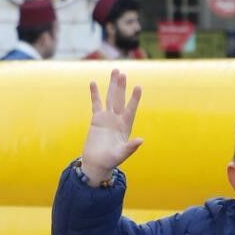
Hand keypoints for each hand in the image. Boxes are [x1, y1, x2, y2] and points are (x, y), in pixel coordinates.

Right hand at [81, 69, 143, 184]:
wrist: (96, 164)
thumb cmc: (110, 161)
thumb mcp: (121, 154)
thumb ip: (130, 147)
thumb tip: (141, 140)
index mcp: (125, 126)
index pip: (131, 109)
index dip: (134, 98)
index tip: (138, 87)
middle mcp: (117, 119)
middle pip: (120, 99)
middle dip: (121, 87)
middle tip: (122, 73)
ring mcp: (107, 118)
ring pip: (110, 98)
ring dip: (112, 85)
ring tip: (115, 71)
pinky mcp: (96, 120)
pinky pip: (96, 104)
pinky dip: (95, 94)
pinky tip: (94, 83)